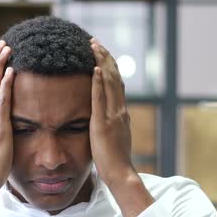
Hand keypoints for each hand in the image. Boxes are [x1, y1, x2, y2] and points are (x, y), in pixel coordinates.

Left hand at [89, 39, 135, 186]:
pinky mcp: (103, 124)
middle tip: (95, 42)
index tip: (101, 53)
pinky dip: (99, 82)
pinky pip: (100, 99)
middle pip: (114, 77)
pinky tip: (95, 68)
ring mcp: (113, 116)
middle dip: (105, 58)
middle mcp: (120, 110)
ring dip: (101, 62)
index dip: (110, 66)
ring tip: (93, 46)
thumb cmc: (114, 160)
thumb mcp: (115, 137)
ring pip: (109, 83)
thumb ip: (112, 124)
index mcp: (122, 113)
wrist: (121, 174)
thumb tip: (105, 117)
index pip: (117, 84)